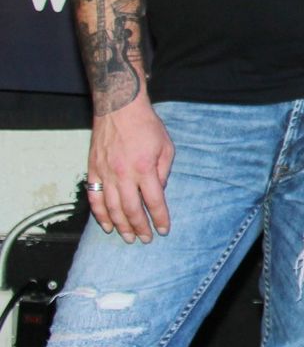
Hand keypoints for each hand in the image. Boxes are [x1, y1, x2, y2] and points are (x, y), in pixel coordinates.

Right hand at [87, 103, 175, 241]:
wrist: (119, 108)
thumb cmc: (147, 126)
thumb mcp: (166, 147)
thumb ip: (163, 172)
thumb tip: (158, 193)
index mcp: (144, 169)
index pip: (153, 201)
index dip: (160, 218)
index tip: (164, 229)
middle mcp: (122, 174)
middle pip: (131, 209)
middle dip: (140, 227)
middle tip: (146, 239)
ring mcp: (105, 173)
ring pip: (111, 208)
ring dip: (120, 226)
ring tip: (129, 237)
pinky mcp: (93, 170)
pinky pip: (94, 197)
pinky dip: (100, 214)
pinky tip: (107, 225)